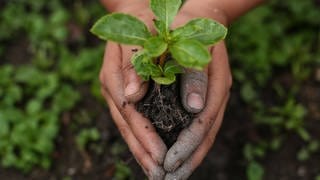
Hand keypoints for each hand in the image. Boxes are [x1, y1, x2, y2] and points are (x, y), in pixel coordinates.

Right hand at [99, 3, 166, 178]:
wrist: (138, 14)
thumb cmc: (144, 21)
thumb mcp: (140, 34)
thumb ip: (135, 63)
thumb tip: (131, 95)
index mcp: (114, 75)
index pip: (130, 112)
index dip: (144, 136)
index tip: (159, 156)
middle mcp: (114, 88)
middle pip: (127, 126)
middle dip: (143, 151)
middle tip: (159, 174)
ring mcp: (118, 92)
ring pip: (128, 127)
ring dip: (142, 150)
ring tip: (155, 170)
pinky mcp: (125, 93)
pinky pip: (133, 119)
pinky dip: (142, 137)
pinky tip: (150, 151)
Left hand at [162, 8, 231, 179]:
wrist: (202, 18)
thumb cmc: (190, 27)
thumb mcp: (190, 43)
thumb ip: (193, 75)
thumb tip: (194, 108)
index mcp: (216, 83)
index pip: (202, 123)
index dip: (186, 145)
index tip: (169, 163)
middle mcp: (216, 94)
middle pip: (205, 135)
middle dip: (187, 159)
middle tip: (169, 179)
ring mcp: (211, 97)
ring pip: (203, 134)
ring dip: (188, 157)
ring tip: (172, 176)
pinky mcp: (204, 98)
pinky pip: (198, 126)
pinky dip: (188, 143)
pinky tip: (177, 154)